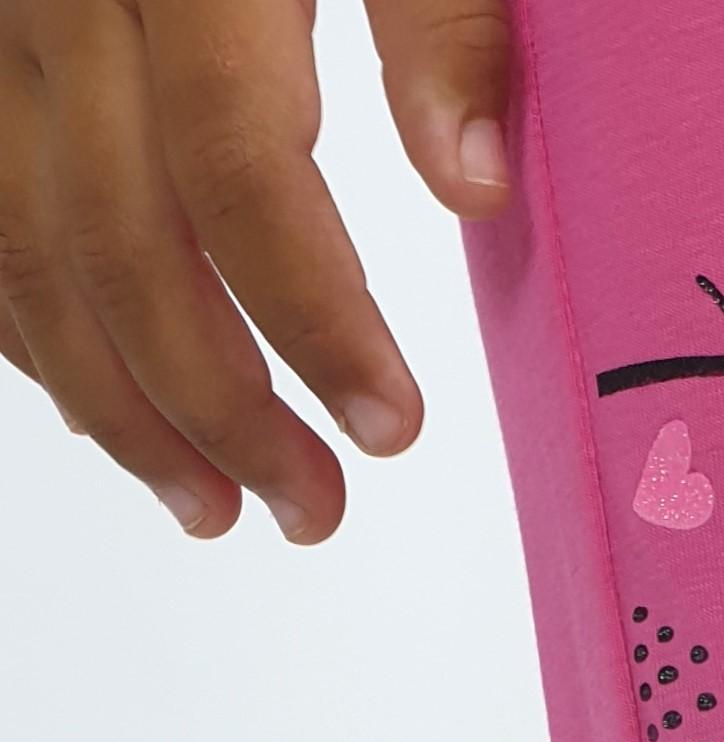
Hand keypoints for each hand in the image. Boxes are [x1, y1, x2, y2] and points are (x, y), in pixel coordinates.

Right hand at [0, 0, 509, 540]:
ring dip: (115, 403)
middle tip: (314, 511)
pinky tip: (99, 412)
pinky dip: (27, 323)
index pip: (238, 170)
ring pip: (23, 245)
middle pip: (121, 239)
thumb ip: (440, 9)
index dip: (314, 319)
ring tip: (214, 511)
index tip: (391, 430)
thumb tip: (480, 185)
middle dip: (218, 406)